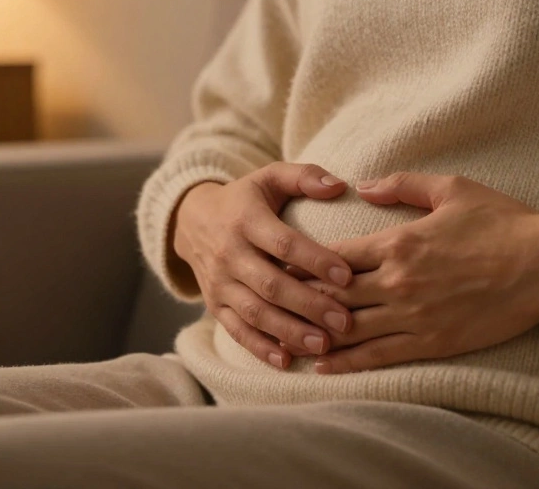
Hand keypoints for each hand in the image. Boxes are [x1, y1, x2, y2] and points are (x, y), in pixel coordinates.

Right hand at [171, 162, 356, 370]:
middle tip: (345, 321)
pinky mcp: (215, 305)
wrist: (191, 220)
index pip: (283, 243)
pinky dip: (260, 348)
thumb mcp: (269, 177)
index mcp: (246, 220)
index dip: (315, 260)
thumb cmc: (245, 199)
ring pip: (254, 312)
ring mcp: (220, 282)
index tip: (347, 275)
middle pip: (270, 284)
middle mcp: (229, 253)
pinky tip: (286, 362)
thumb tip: (340, 185)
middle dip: (309, 305)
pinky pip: (236, 330)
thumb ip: (305, 176)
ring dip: (289, 332)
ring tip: (323, 345)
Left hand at [280, 172, 538, 373]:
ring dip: (315, 334)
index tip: (280, 264)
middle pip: (333, 295)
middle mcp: (398, 282)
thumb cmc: (500, 222)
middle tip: (273, 303)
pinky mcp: (431, 342)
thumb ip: (401, 185)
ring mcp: (413, 316)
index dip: (304, 263)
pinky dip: (347, 363)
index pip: (335, 256)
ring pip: (349, 329)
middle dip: (301, 300)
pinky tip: (324, 365)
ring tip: (287, 338)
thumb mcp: (451, 188)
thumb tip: (362, 185)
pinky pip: (379, 356)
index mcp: (398, 242)